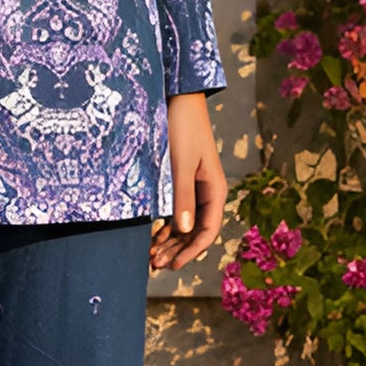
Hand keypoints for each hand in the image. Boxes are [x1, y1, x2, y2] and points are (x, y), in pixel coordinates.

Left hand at [150, 92, 226, 272]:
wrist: (178, 100)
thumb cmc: (182, 129)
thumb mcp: (180, 165)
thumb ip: (183, 197)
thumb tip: (184, 230)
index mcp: (215, 191)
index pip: (208, 232)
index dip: (190, 253)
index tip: (171, 265)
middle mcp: (208, 194)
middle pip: (196, 233)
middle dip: (177, 251)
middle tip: (153, 264)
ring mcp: (195, 189)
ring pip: (185, 226)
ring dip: (170, 242)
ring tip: (151, 255)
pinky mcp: (181, 183)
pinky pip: (177, 213)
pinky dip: (166, 227)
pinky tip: (153, 236)